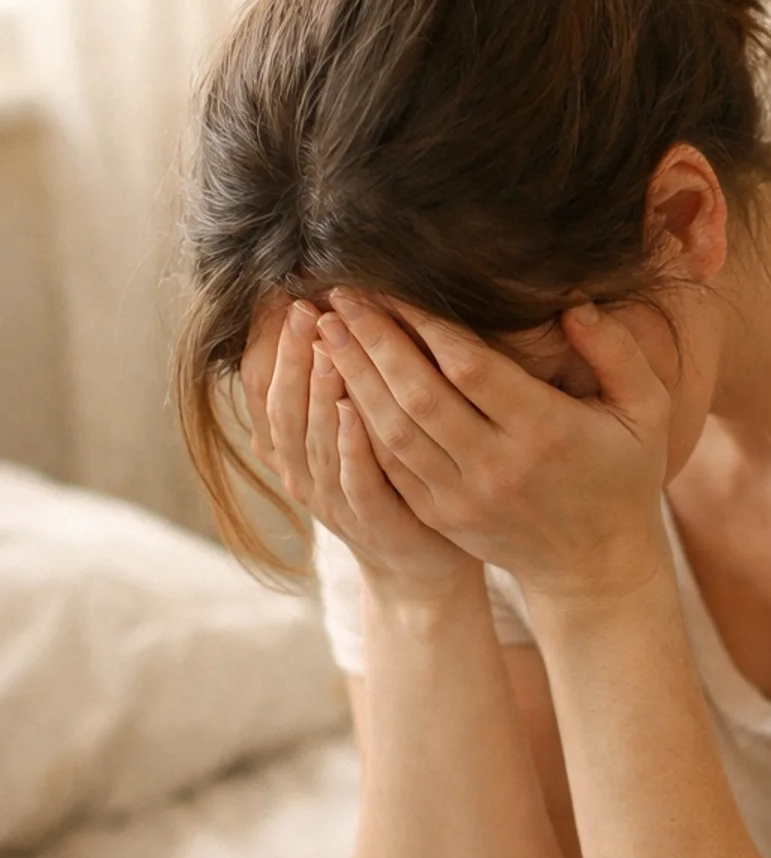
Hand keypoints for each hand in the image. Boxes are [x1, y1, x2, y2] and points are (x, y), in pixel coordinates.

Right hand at [240, 299, 475, 599]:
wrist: (420, 561)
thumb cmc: (390, 480)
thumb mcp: (352, 427)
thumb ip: (331, 382)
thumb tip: (313, 310)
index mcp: (291, 446)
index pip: (262, 387)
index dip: (266, 343)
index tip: (278, 296)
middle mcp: (302, 472)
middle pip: (283, 407)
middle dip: (293, 356)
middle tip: (304, 308)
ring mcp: (334, 501)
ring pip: (313, 441)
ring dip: (319, 391)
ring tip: (329, 346)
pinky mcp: (373, 522)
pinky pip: (354, 482)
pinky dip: (350, 448)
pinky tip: (355, 413)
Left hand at [309, 290, 671, 608]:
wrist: (595, 565)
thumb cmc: (624, 475)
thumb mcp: (646, 411)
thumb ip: (617, 353)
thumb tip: (574, 307)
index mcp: (546, 431)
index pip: (470, 368)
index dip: (425, 324)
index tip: (391, 286)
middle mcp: (498, 466)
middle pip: (419, 396)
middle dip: (374, 342)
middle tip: (341, 297)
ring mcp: (463, 497)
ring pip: (394, 432)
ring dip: (355, 380)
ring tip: (327, 333)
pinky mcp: (442, 516)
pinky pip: (390, 466)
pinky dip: (359, 425)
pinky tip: (340, 388)